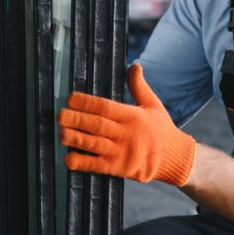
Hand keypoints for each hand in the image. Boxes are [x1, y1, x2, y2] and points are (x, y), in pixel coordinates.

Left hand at [57, 64, 195, 185]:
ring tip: (61, 133)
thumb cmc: (161, 129)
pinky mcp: (118, 169)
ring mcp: (121, 153)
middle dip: (77, 119)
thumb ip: (140, 87)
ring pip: (95, 145)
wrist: (174, 158)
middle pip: (97, 125)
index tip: (71, 98)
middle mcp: (126, 134)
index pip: (106, 107)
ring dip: (76, 139)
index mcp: (133, 116)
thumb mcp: (153, 105)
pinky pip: (97, 166)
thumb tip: (134, 65)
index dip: (87, 102)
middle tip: (60, 115)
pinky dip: (82, 163)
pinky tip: (68, 158)